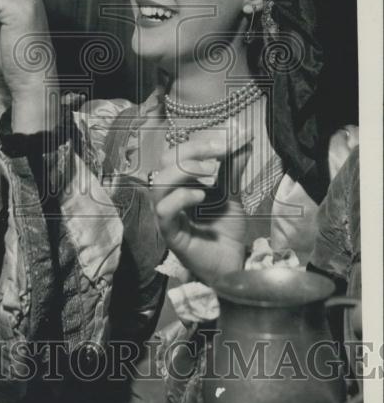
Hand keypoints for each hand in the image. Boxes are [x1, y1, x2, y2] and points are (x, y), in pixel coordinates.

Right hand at [151, 124, 252, 284]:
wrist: (231, 265)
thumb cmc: (224, 231)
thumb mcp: (231, 194)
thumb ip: (232, 169)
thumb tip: (244, 140)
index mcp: (181, 182)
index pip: (180, 152)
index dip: (203, 142)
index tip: (232, 138)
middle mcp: (169, 195)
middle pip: (165, 161)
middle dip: (193, 150)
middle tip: (220, 151)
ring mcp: (166, 214)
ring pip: (159, 182)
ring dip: (185, 171)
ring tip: (211, 173)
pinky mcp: (169, 233)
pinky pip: (164, 210)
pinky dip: (180, 198)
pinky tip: (200, 196)